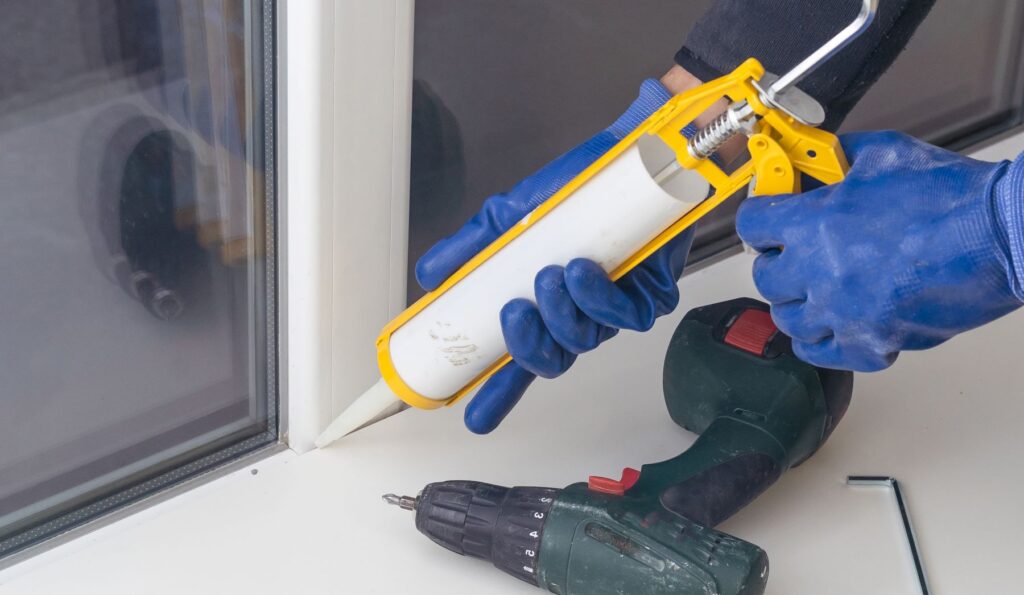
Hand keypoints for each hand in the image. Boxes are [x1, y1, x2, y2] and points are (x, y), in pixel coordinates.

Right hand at [416, 78, 695, 433]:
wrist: (628, 154)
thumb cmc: (574, 190)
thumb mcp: (507, 217)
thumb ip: (469, 249)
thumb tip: (429, 277)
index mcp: (543, 307)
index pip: (518, 362)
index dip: (498, 394)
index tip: (474, 418)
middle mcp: (578, 314)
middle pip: (553, 361)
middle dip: (529, 347)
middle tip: (514, 314)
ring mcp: (615, 308)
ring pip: (587, 340)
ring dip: (563, 315)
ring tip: (550, 276)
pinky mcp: (652, 294)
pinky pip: (627, 317)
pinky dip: (600, 298)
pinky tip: (582, 271)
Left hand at [736, 131, 1022, 371]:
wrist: (1002, 235)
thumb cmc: (951, 196)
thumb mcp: (884, 153)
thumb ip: (837, 158)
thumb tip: (815, 159)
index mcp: (815, 223)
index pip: (752, 224)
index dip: (760, 218)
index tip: (769, 218)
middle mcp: (819, 272)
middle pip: (765, 277)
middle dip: (777, 261)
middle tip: (795, 252)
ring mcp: (843, 312)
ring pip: (788, 320)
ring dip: (796, 302)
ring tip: (815, 288)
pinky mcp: (872, 342)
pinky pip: (822, 353)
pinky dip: (821, 340)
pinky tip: (830, 324)